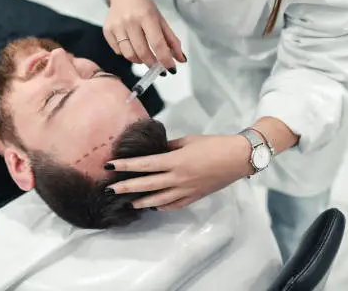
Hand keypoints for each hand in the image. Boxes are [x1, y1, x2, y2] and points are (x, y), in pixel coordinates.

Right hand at [103, 0, 184, 69]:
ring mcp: (116, 26)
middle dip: (152, 63)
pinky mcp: (107, 30)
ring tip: (144, 56)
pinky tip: (131, 47)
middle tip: (157, 66)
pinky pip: (118, 51)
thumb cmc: (144, 8)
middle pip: (142, 52)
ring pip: (129, 55)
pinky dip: (127, 54)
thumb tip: (181, 60)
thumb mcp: (160, 20)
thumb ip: (172, 40)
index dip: (165, 59)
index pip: (157, 43)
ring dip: (139, 61)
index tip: (170, 69)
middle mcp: (130, 21)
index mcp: (146, 16)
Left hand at [104, 135, 253, 210]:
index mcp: (175, 161)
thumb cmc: (213, 145)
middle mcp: (178, 178)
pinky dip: (162, 207)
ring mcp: (186, 190)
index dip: (125, 165)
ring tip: (128, 202)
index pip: (144, 164)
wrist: (238, 158)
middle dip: (126, 187)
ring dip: (141, 202)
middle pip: (146, 184)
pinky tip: (153, 207)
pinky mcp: (194, 197)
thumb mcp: (187, 141)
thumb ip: (168, 148)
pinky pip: (174, 205)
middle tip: (110, 190)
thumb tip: (154, 151)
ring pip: (158, 200)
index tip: (110, 165)